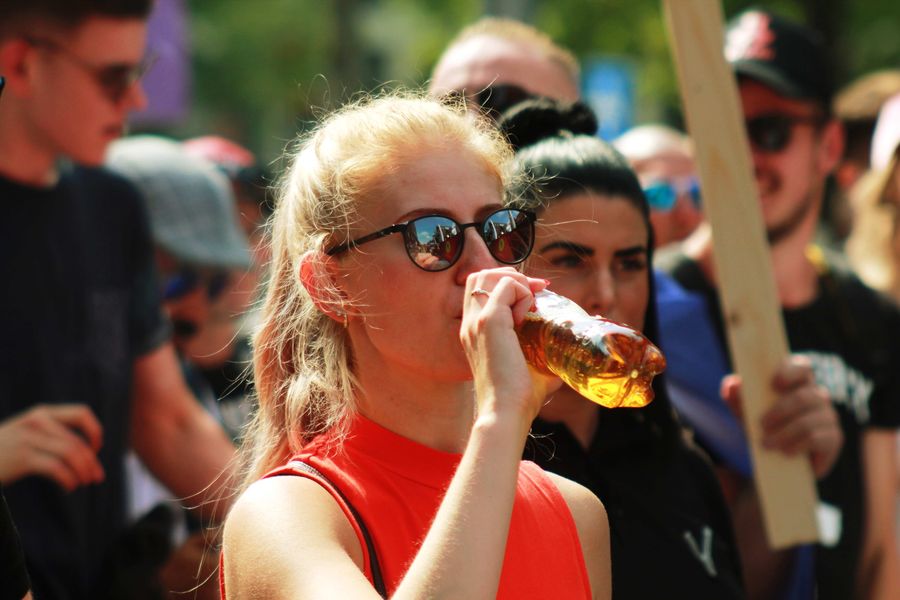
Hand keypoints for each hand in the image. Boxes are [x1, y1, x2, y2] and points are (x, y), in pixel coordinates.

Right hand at [0, 404, 104, 489]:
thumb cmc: (3, 451)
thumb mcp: (27, 434)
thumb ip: (51, 435)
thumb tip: (89, 452)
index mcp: (42, 414)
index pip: (82, 413)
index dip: (95, 432)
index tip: (95, 449)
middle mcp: (37, 421)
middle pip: (78, 441)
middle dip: (91, 461)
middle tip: (97, 477)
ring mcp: (29, 438)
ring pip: (71, 453)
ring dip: (83, 471)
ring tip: (84, 483)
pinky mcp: (22, 457)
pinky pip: (57, 468)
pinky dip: (69, 479)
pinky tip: (70, 487)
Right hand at [460, 268, 548, 421]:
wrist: (506, 413)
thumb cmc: (520, 398)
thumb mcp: (531, 367)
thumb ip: (543, 353)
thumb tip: (569, 349)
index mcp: (473, 332)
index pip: (481, 290)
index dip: (508, 285)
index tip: (534, 298)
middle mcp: (469, 323)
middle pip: (481, 276)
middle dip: (510, 276)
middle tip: (535, 293)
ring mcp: (476, 321)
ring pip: (490, 275)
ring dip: (515, 281)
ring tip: (531, 303)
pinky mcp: (490, 321)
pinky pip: (507, 286)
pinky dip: (523, 293)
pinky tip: (530, 315)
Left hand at [721, 355, 842, 478]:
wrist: (775, 457)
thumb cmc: (760, 424)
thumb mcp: (745, 411)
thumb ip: (736, 396)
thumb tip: (732, 384)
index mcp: (797, 381)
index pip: (802, 367)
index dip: (790, 372)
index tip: (774, 384)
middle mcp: (817, 395)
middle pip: (804, 397)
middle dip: (780, 411)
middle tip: (761, 425)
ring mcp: (828, 416)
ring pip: (808, 422)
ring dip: (785, 434)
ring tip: (766, 444)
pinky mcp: (833, 438)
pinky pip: (818, 439)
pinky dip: (798, 446)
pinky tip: (786, 452)